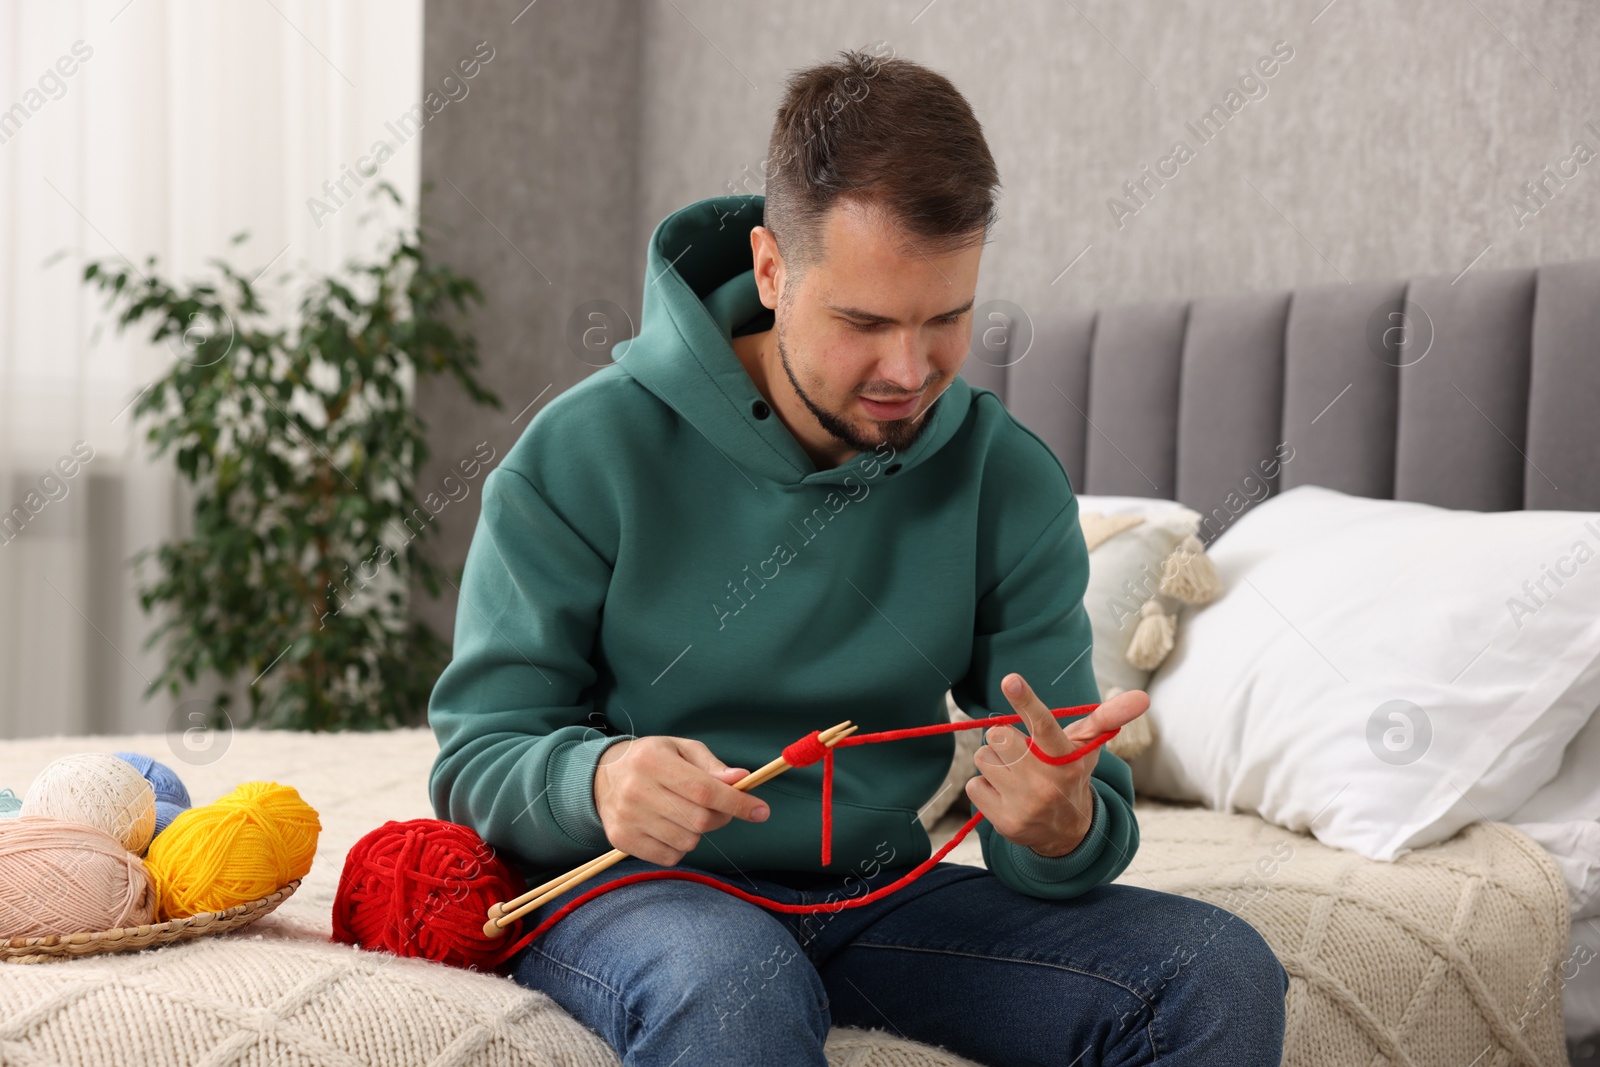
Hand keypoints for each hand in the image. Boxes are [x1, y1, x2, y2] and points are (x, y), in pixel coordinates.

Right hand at [592, 736, 771, 865]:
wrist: (602, 777)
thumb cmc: (652, 760)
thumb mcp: (681, 749)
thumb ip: (712, 766)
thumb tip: (741, 779)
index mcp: (653, 762)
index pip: (704, 790)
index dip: (737, 803)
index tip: (761, 811)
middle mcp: (636, 791)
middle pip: (699, 820)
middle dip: (721, 817)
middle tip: (720, 808)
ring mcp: (627, 818)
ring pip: (687, 841)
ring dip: (698, 832)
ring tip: (686, 813)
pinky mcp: (621, 840)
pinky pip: (670, 856)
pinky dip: (680, 846)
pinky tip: (670, 827)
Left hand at [965, 673, 1149, 857]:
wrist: (1067, 831)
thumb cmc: (1071, 773)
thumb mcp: (1089, 746)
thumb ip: (1108, 717)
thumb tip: (1143, 697)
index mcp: (1065, 758)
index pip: (1044, 724)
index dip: (1027, 700)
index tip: (1010, 680)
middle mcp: (1046, 782)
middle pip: (998, 735)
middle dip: (1005, 740)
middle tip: (1021, 753)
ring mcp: (1025, 804)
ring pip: (983, 759)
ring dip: (994, 763)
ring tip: (1016, 775)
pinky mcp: (1005, 822)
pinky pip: (973, 785)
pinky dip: (985, 787)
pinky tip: (1006, 795)